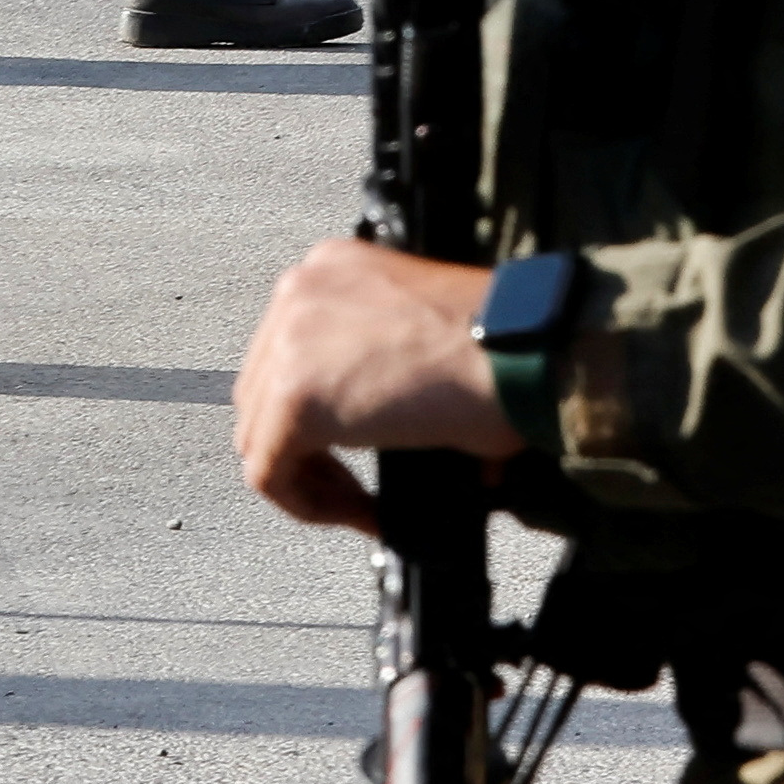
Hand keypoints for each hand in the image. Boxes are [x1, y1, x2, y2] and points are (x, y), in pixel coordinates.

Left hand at [229, 240, 517, 534]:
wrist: (524, 353)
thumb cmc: (508, 345)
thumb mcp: (432, 332)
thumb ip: (387, 362)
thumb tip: (392, 418)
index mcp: (333, 270)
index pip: (290, 350)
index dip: (319, 410)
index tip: (358, 445)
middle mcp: (299, 293)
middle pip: (263, 389)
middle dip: (307, 444)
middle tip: (356, 482)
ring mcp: (288, 342)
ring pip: (259, 431)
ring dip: (308, 475)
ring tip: (360, 503)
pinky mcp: (294, 398)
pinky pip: (270, 471)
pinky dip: (308, 503)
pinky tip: (362, 512)